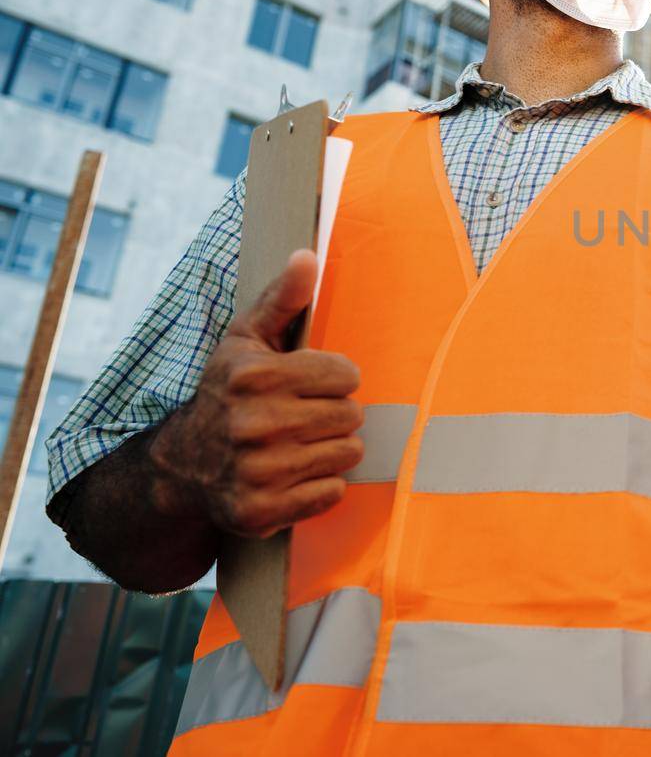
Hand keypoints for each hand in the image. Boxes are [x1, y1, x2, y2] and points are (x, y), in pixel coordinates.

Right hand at [147, 249, 362, 538]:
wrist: (181, 465)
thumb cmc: (227, 393)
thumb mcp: (247, 340)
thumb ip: (283, 299)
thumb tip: (308, 256)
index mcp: (255, 377)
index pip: (347, 375)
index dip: (334, 379)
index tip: (311, 384)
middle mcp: (254, 425)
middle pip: (351, 416)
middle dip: (335, 414)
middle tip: (304, 416)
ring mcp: (257, 472)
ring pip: (348, 454)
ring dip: (331, 449)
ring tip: (298, 443)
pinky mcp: (262, 511)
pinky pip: (332, 492)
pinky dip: (321, 484)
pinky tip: (293, 474)